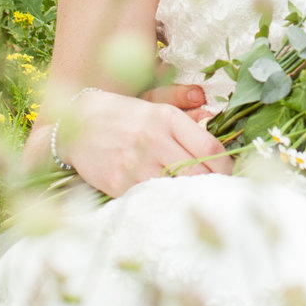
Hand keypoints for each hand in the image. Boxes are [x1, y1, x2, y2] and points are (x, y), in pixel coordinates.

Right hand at [49, 88, 229, 195]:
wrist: (76, 123)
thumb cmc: (123, 115)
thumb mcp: (154, 103)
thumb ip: (185, 111)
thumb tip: (213, 118)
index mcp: (166, 118)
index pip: (209, 148)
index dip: (226, 166)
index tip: (229, 174)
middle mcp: (153, 139)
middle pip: (198, 173)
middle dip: (212, 185)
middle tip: (217, 191)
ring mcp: (135, 163)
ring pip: (177, 189)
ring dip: (188, 196)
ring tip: (195, 199)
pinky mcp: (120, 183)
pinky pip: (152, 199)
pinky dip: (163, 202)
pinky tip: (168, 202)